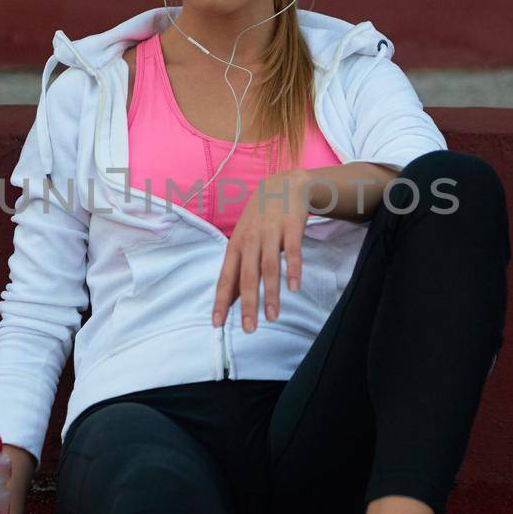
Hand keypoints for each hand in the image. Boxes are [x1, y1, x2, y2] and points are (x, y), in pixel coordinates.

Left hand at [211, 169, 309, 331]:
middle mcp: (250, 240)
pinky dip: (293, 269)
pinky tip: (294, 287)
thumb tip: (228, 300)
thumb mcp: (244, 240)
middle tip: (249, 329)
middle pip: (247, 276)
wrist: (284, 184)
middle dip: (247, 304)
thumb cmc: (260, 219)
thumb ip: (238, 269)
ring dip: (271, 293)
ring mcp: (271, 232)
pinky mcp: (291, 226)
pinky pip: (292, 251)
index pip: (226, 277)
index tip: (217, 324)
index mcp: (236, 246)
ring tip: (272, 316)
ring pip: (269, 267)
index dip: (221, 301)